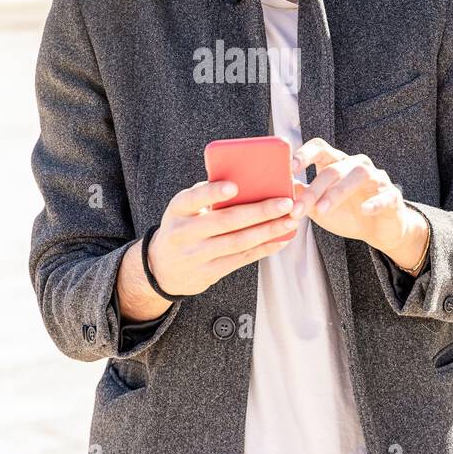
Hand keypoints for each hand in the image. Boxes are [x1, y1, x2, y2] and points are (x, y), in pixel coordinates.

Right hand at [145, 179, 303, 296]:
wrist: (163, 267)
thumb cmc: (183, 226)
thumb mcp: (184, 209)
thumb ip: (206, 195)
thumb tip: (247, 180)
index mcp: (177, 210)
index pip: (193, 199)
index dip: (212, 193)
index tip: (234, 187)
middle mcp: (184, 233)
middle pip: (225, 221)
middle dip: (259, 211)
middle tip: (285, 202)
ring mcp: (196, 255)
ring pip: (238, 242)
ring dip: (268, 231)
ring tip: (290, 220)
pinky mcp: (209, 273)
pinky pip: (241, 259)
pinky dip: (264, 248)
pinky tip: (281, 238)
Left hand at [290, 137, 424, 262]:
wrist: (378, 231)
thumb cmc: (346, 214)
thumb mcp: (319, 208)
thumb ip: (303, 196)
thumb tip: (282, 186)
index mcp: (336, 163)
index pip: (320, 148)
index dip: (305, 154)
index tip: (290, 167)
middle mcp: (356, 165)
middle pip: (333, 168)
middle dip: (314, 188)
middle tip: (298, 208)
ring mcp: (376, 178)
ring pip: (358, 175)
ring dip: (338, 192)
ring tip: (322, 210)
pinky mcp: (392, 195)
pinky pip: (386, 195)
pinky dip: (375, 202)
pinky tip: (365, 210)